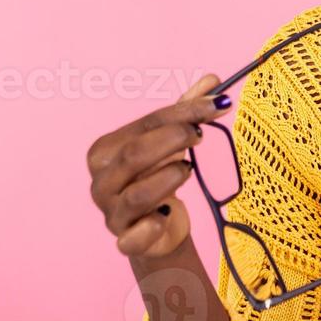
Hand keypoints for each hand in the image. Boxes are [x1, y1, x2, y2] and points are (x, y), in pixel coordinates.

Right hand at [87, 72, 224, 260]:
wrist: (158, 228)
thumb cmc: (158, 176)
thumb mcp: (171, 142)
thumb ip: (188, 111)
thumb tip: (213, 79)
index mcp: (105, 151)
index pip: (147, 123)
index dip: (185, 112)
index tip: (218, 105)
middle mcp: (101, 181)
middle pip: (135, 154)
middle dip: (173, 139)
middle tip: (201, 135)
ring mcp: (111, 214)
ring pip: (137, 194)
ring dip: (169, 178)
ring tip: (187, 169)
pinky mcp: (126, 242)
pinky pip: (133, 238)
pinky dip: (150, 227)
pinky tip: (167, 214)